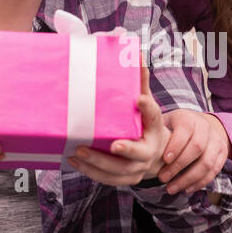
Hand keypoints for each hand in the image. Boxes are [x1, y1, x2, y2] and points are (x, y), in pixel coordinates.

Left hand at [66, 60, 170, 186]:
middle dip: (125, 149)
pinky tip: (74, 160)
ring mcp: (138, 168)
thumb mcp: (145, 102)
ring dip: (98, 163)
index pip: (154, 117)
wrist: (156, 153)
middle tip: (111, 144)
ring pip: (119, 170)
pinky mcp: (126, 178)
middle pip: (138, 153)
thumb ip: (140, 81)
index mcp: (155, 128)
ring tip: (79, 151)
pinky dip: (91, 171)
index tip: (139, 100)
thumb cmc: (145, 123)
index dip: (148, 108)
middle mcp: (150, 150)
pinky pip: (108, 179)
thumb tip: (136, 53)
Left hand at [156, 109, 230, 194]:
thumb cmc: (175, 127)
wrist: (202, 125)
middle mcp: (205, 127)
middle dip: (179, 166)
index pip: (185, 130)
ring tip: (171, 188)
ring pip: (207, 162)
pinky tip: (186, 189)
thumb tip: (135, 137)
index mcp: (189, 118)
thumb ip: (152, 128)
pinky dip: (200, 182)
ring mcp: (216, 141)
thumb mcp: (165, 122)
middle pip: (197, 148)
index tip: (164, 160)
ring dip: (188, 178)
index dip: (176, 146)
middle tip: (162, 178)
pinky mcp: (222, 153)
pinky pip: (214, 170)